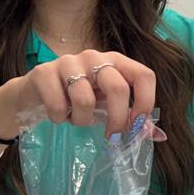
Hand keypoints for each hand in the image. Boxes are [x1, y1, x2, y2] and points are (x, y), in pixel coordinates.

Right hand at [13, 50, 156, 128]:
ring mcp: (68, 62)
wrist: (35, 93)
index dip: (145, 102)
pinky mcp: (43, 72)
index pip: (143, 75)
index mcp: (116, 61)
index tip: (136, 126)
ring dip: (82, 120)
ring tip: (76, 118)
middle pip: (117, 88)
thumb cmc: (78, 98)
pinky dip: (60, 118)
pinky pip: (58, 105)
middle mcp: (94, 57)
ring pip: (85, 100)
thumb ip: (131, 118)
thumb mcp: (106, 106)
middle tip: (111, 137)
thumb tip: (157, 136)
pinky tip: (58, 114)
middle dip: (117, 120)